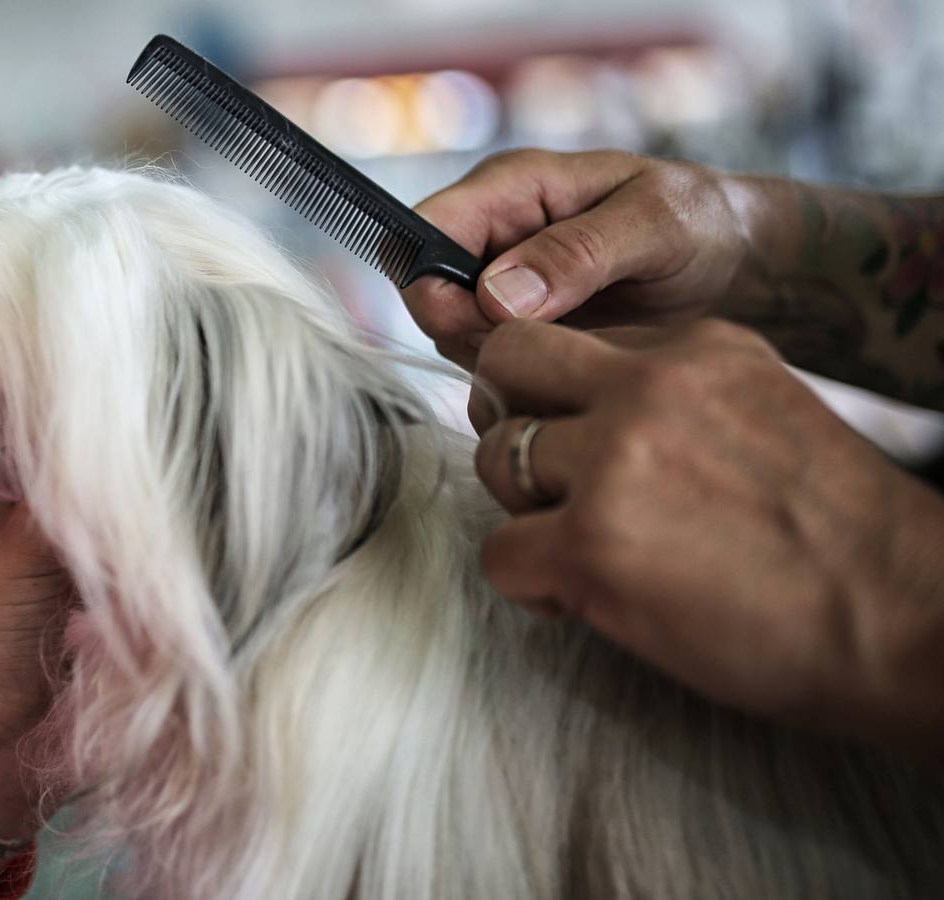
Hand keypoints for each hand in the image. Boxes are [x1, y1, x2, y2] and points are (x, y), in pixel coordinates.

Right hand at [401, 149, 750, 368]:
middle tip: (544, 344)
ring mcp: (499, 281)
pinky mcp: (516, 324)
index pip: (420, 234)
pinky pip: (485, 357)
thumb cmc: (704, 223)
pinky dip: (517, 370)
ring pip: (450, 334)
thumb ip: (577, 253)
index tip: (492, 323)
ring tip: (574, 348)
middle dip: (469, 331)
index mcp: (511, 187)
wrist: (738, 263)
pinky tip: (571, 362)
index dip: (433, 285)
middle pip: (426, 293)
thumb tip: (497, 295)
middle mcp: (492, 232)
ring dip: (497, 356)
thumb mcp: (657, 225)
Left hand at [470, 318, 943, 756]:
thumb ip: (677, 399)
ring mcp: (614, 462)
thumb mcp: (763, 412)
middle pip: (508, 362)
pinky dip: (527, 583)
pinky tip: (579, 598)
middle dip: (509, 415)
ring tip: (579, 551)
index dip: (561, 396)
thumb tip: (587, 419)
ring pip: (496, 457)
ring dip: (522, 508)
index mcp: (698, 348)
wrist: (902, 618)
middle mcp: (648, 386)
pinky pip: (499, 553)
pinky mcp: (591, 544)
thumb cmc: (838, 536)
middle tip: (541, 477)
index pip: (573, 342)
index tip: (581, 443)